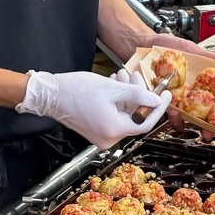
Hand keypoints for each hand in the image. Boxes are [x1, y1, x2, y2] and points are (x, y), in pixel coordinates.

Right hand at [16, 70, 170, 150]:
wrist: (50, 95)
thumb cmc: (75, 90)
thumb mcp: (112, 88)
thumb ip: (138, 94)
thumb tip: (155, 100)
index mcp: (113, 130)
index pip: (145, 123)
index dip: (158, 108)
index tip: (165, 94)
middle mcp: (108, 138)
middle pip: (134, 118)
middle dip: (138, 95)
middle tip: (138, 76)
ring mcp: (101, 136)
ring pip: (124, 115)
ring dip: (127, 95)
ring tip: (122, 76)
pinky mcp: (95, 130)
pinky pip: (114, 116)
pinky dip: (117, 101)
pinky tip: (114, 85)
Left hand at [148, 34, 214, 130]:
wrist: (143, 43)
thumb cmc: (167, 45)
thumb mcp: (191, 50)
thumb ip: (211, 57)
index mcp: (195, 86)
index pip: (210, 105)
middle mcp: (183, 95)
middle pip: (196, 116)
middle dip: (203, 127)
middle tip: (207, 133)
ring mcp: (169, 98)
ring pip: (178, 116)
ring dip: (180, 120)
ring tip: (180, 115)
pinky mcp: (154, 98)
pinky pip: (159, 109)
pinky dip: (162, 111)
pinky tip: (166, 108)